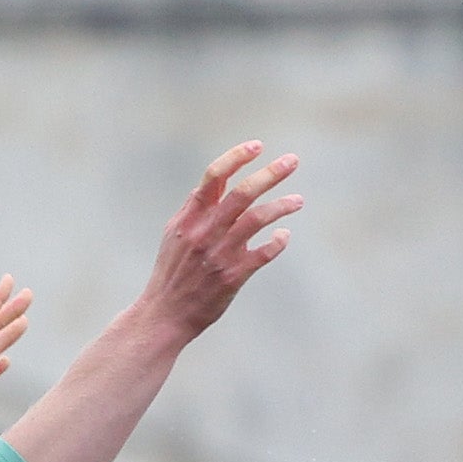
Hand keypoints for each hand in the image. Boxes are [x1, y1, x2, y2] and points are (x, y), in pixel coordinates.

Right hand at [131, 142, 303, 341]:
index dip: (236, 157)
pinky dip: (278, 242)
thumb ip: (193, 209)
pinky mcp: (232, 276)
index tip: (257, 146)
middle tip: (293, 161)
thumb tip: (211, 184)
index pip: (213, 177)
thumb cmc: (171, 274)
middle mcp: (204, 232)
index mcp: (189, 219)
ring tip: (298, 200)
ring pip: (257, 218)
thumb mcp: (173, 236)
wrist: (164, 315)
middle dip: (270, 173)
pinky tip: (283, 236)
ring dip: (282, 206)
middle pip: (242, 193)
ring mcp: (219, 254)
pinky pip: (264, 252)